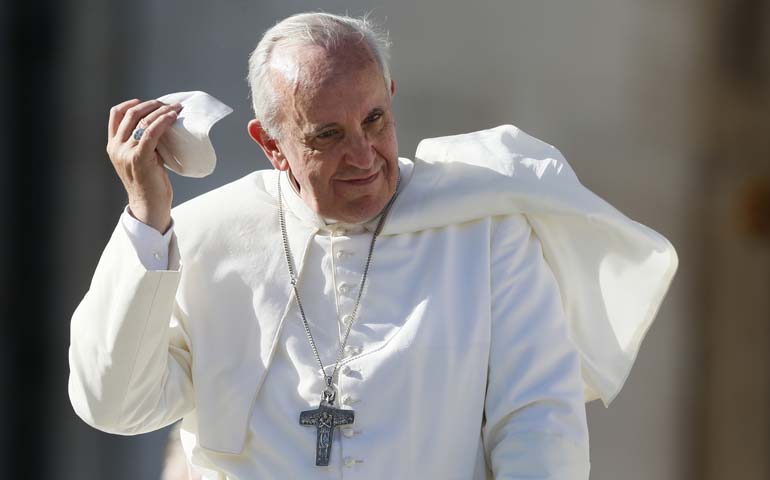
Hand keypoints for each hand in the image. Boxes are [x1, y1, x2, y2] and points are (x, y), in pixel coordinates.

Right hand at [106, 99, 182, 232]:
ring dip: (162, 111)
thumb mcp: (139, 159)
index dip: (131, 104)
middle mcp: (116, 147)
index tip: (147, 102)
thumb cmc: (149, 183)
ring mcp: (126, 152)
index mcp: (113, 146)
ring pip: (143, 121)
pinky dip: (163, 121)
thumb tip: (159, 125)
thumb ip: (141, 143)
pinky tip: (173, 117)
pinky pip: (152, 132)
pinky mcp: (139, 158)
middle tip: (168, 104)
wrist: (149, 206)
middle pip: (130, 114)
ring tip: (176, 108)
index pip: (115, 115)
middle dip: (151, 105)